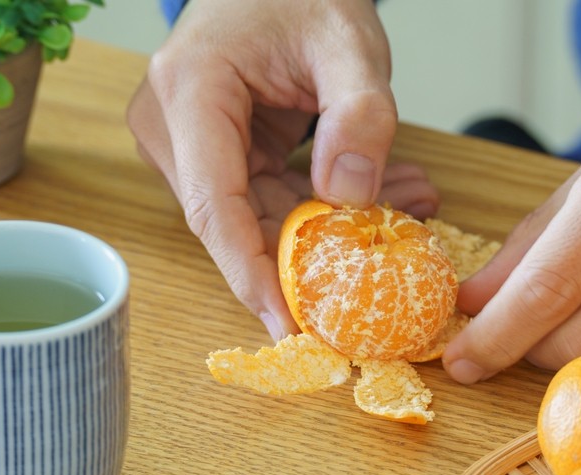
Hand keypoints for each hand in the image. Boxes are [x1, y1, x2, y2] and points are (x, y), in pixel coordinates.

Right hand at [127, 0, 437, 340]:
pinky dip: (322, 204)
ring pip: (257, 216)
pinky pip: (267, 198)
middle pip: (235, 221)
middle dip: (312, 251)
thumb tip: (350, 198)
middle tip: (386, 264)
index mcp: (190, 91)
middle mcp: (172, 124)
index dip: (251, 274)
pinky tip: (385, 194)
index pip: (215, 206)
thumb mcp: (349, 41)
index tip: (289, 327)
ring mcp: (188, 141)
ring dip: (330, 225)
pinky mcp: (214, 151)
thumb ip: (359, 114)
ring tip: (408, 207)